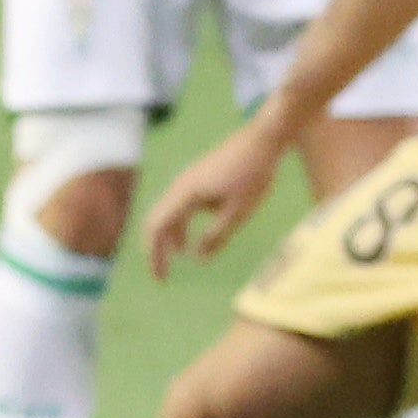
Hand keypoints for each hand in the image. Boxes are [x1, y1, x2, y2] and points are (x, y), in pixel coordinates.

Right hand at [141, 114, 299, 281]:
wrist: (262, 138)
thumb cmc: (253, 174)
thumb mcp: (239, 211)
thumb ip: (216, 236)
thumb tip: (197, 258)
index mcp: (185, 194)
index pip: (157, 228)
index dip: (154, 255)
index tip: (160, 278)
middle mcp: (179, 186)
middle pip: (155, 221)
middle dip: (156, 250)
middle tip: (162, 275)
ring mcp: (186, 181)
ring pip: (166, 214)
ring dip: (167, 238)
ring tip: (176, 259)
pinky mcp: (196, 179)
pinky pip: (178, 207)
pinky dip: (178, 227)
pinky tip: (189, 240)